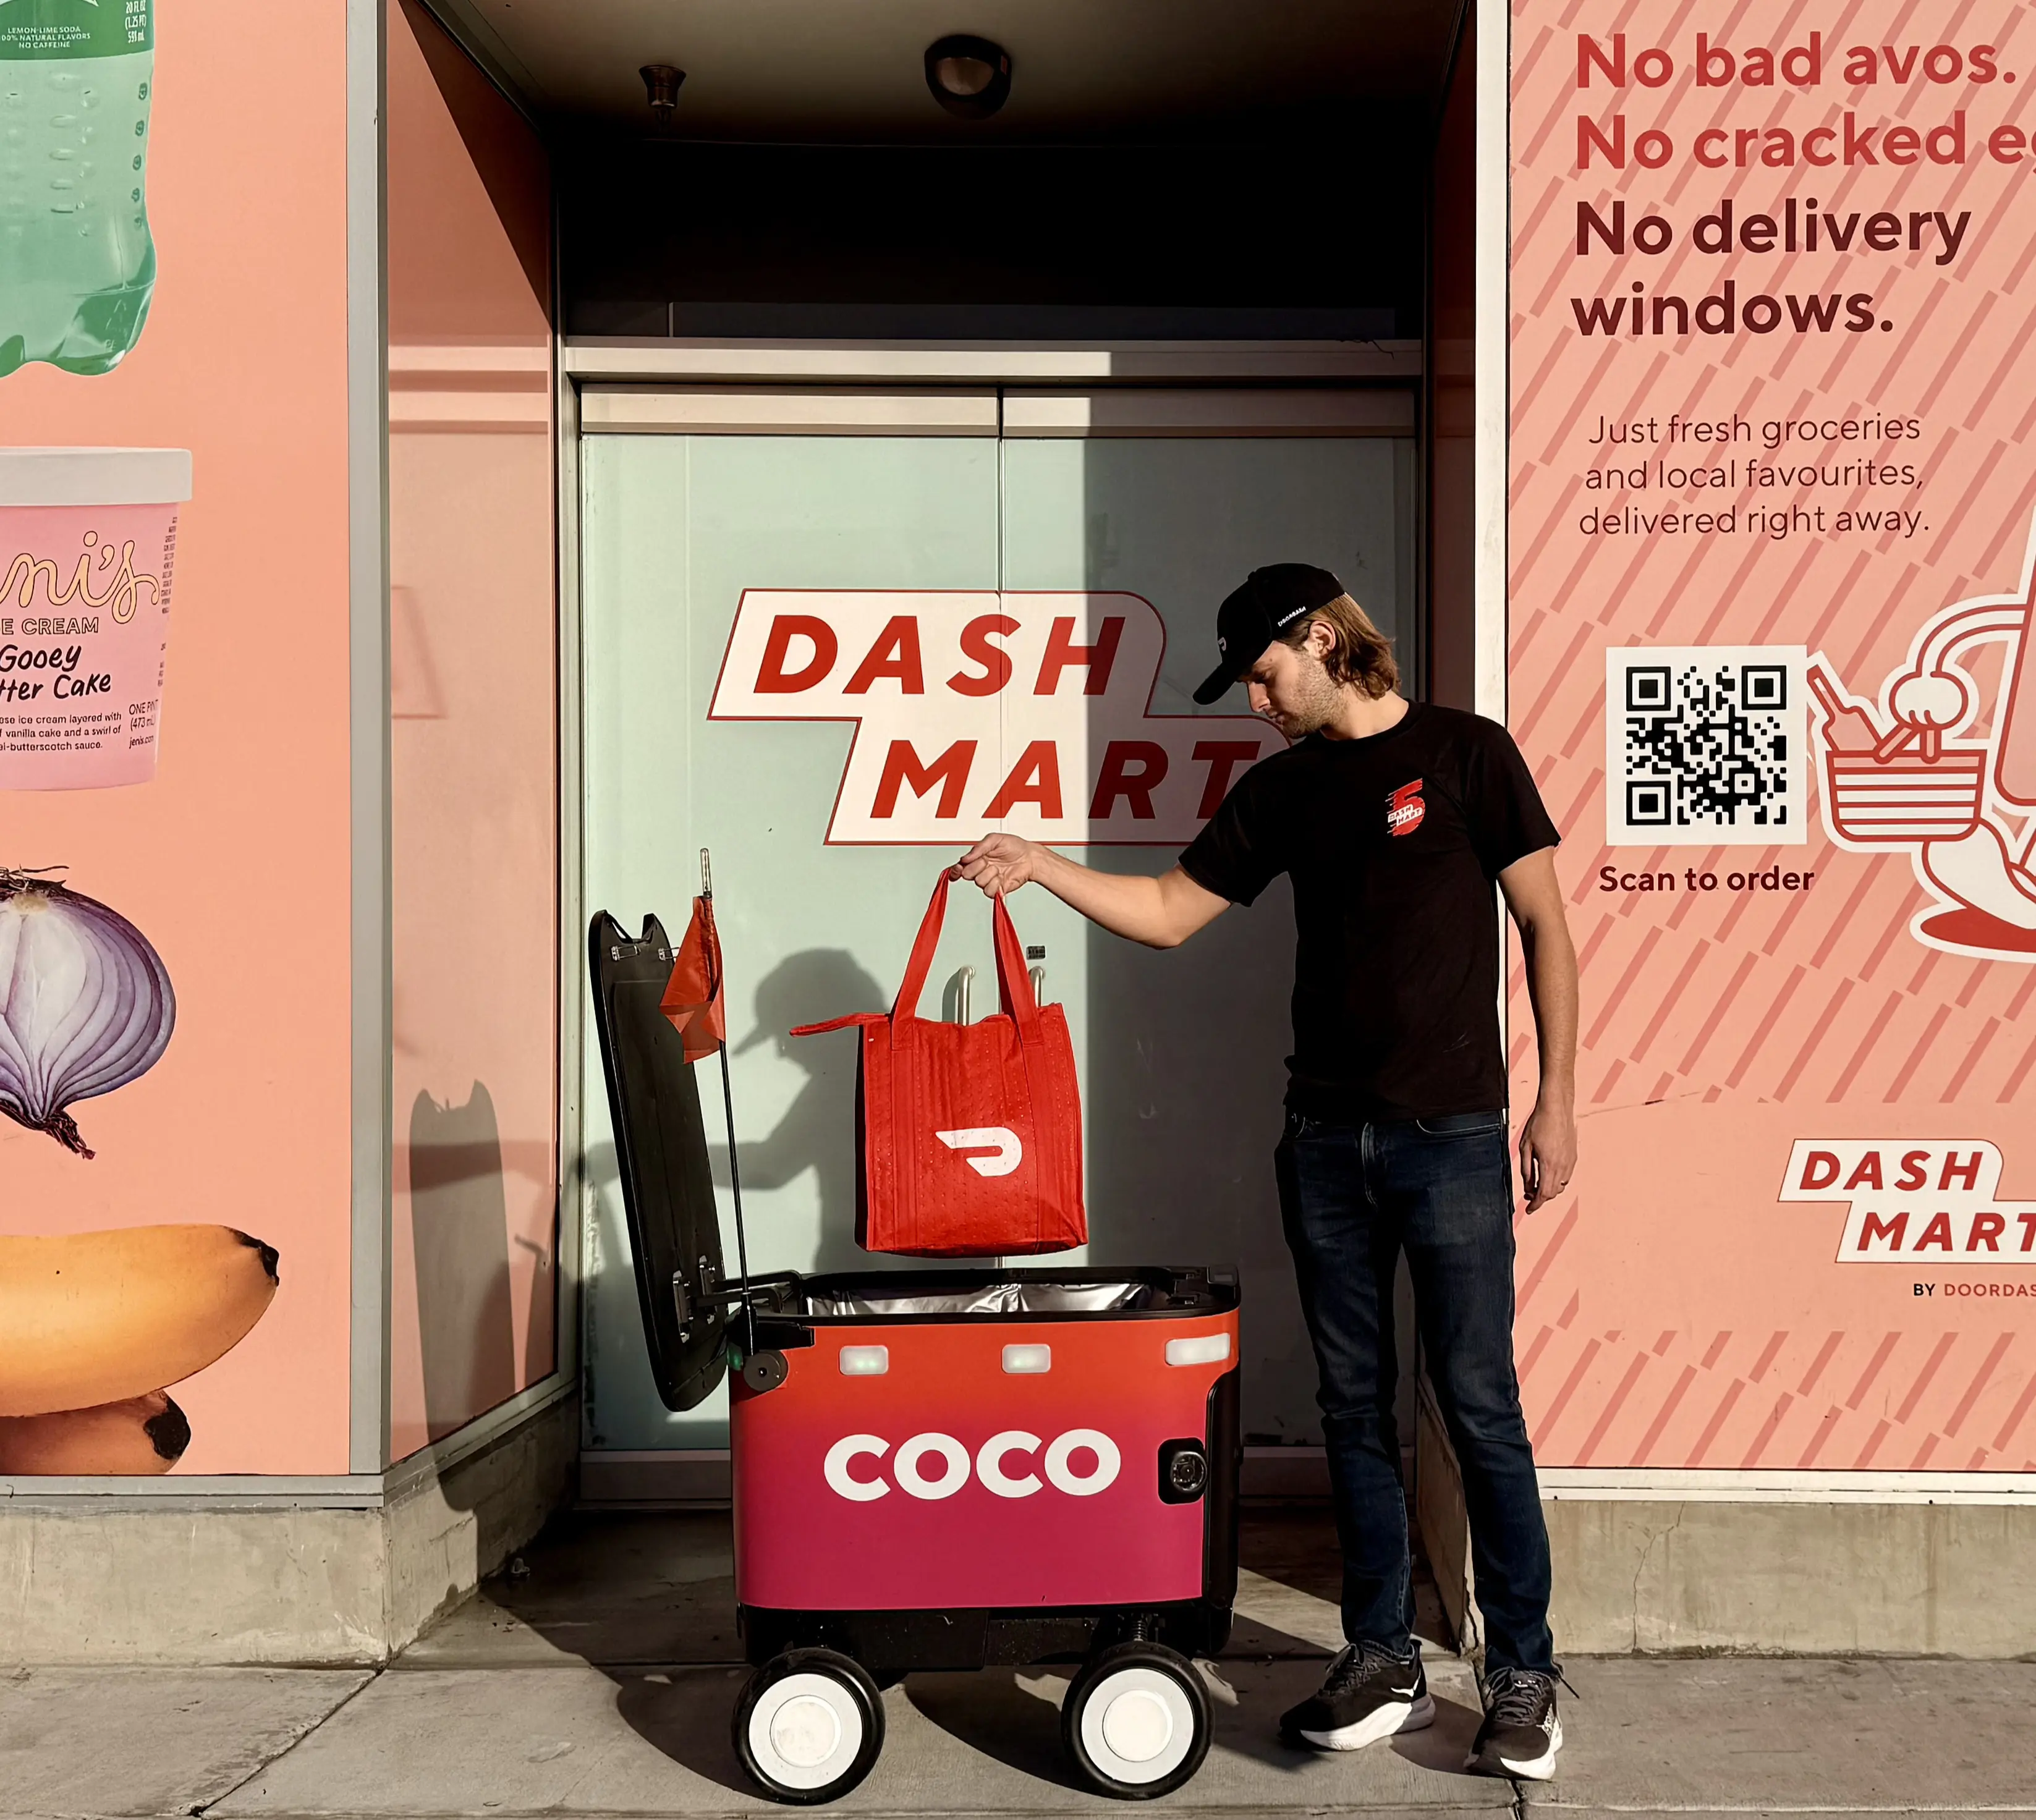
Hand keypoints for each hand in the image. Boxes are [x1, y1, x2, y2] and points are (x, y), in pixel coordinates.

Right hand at [957, 833, 1043, 898]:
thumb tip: (965, 858)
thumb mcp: (994, 839)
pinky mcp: (997, 889)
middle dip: (976, 867)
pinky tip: (1001, 877)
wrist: (1030, 858)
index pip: (960, 867)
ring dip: (989, 874)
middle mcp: (982, 870)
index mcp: (977, 858)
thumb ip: (978, 848)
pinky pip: (989, 891)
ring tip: (998, 868)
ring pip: (979, 882)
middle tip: (986, 861)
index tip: (958, 869)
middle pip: (967, 874)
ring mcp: (989, 880)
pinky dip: (994, 884)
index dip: (956, 869)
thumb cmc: (1015, 846)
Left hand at [1518, 1097, 1575, 1213]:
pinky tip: (1548, 1173)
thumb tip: (1528, 1187)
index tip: (1528, 1209)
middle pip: (1553, 1192)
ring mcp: (1570, 1162)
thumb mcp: (1525, 1147)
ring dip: (1549, 1189)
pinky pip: (1566, 1176)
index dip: (1535, 1205)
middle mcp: (1563, 1166)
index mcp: (1549, 1164)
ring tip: (1536, 1183)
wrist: (1556, 1108)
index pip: (1543, 1194)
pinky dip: (1557, 1181)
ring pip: (1561, 1186)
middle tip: (1529, 1195)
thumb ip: (1526, 1169)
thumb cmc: (1539, 1124)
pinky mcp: (1573, 1156)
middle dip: (1540, 1197)